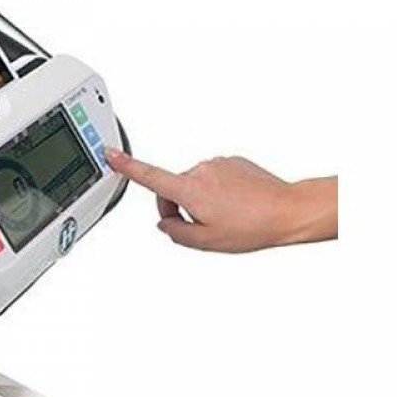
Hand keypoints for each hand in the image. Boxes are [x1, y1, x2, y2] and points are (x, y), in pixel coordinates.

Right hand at [106, 149, 337, 252]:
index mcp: (190, 189)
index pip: (149, 176)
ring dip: (200, 201)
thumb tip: (165, 223)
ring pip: (194, 185)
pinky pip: (214, 178)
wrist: (287, 210)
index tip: (109, 153)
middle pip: (173, 189)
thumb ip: (176, 233)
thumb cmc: (252, 226)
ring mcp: (218, 164)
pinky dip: (217, 192)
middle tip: (202, 227)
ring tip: (225, 217)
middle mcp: (201, 170)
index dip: (126, 166)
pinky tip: (234, 205)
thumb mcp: (206, 242)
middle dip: (179, 208)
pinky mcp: (232, 161)